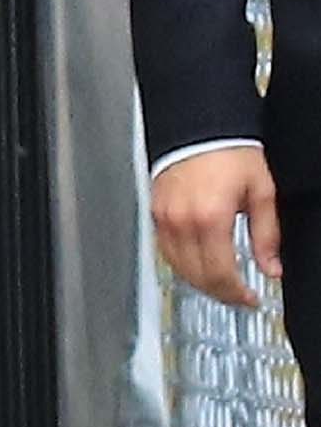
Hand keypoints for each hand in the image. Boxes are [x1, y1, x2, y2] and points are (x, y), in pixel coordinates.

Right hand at [152, 143, 279, 308]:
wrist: (200, 127)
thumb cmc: (230, 152)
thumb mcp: (261, 192)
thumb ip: (267, 234)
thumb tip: (271, 267)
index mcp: (210, 218)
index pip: (220, 273)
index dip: (236, 294)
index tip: (249, 298)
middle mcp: (182, 222)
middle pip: (197, 276)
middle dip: (220, 293)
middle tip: (237, 297)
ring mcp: (164, 219)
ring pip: (178, 268)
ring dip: (200, 283)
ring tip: (219, 285)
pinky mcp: (155, 214)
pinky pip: (166, 252)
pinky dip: (182, 265)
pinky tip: (197, 266)